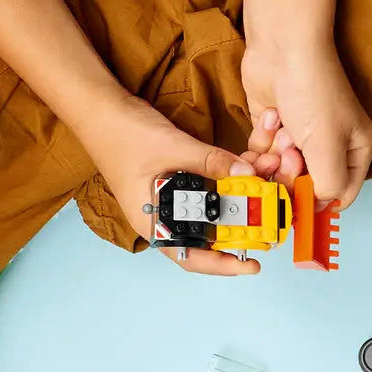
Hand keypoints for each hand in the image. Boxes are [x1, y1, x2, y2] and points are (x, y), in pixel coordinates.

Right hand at [83, 95, 261, 275]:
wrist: (101, 106)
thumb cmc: (122, 134)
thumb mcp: (174, 149)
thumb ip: (212, 162)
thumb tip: (248, 173)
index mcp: (154, 222)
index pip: (192, 256)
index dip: (223, 266)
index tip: (252, 265)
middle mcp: (165, 215)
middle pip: (210, 232)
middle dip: (243, 223)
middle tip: (270, 215)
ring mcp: (172, 196)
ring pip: (215, 206)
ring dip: (242, 192)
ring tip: (266, 178)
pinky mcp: (180, 177)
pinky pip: (211, 185)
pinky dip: (231, 176)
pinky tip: (251, 163)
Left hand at [240, 39, 371, 208]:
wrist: (283, 48)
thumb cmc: (314, 91)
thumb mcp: (328, 146)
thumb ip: (327, 185)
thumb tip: (317, 208)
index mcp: (355, 151)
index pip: (340, 195)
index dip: (317, 204)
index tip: (295, 206)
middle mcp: (329, 147)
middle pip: (304, 185)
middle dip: (290, 174)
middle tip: (287, 153)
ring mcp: (300, 137)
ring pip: (279, 171)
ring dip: (273, 158)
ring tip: (279, 133)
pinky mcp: (274, 127)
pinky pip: (262, 153)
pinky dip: (261, 141)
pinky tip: (271, 117)